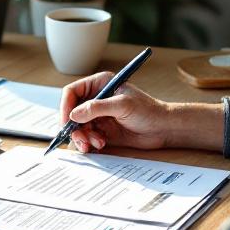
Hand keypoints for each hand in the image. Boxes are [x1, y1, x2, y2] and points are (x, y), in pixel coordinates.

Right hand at [59, 71, 174, 151]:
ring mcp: (98, 116)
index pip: (72, 92)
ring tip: (96, 144)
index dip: (66, 107)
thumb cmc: (148, 111)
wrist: (163, 129)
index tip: (66, 122)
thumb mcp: (122, 105)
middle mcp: (96, 99)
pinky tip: (101, 145)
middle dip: (74, 128)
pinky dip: (89, 144)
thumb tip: (74, 115)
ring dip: (83, 138)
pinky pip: (87, 138)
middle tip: (81, 140)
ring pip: (78, 128)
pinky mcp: (102, 131)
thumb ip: (97, 108)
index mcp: (100, 84)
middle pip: (72, 113)